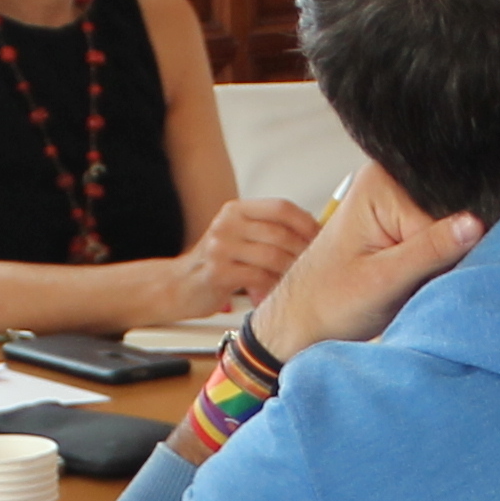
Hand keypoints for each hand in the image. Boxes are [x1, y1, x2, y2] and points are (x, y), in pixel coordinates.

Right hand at [172, 196, 317, 315]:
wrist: (178, 286)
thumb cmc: (216, 265)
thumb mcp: (240, 239)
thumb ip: (268, 233)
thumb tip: (313, 234)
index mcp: (236, 211)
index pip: (280, 208)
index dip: (306, 222)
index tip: (321, 237)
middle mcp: (227, 224)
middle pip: (280, 233)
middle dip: (303, 251)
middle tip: (315, 265)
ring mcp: (220, 247)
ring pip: (272, 256)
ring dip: (290, 271)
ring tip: (297, 280)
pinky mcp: (218, 272)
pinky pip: (258, 277)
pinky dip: (272, 286)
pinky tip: (274, 292)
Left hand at [250, 164, 484, 363]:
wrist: (304, 323)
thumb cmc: (329, 302)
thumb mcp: (383, 280)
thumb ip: (430, 250)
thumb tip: (476, 224)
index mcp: (381, 183)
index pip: (446, 210)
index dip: (449, 248)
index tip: (433, 275)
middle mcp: (392, 183)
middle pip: (450, 216)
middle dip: (445, 254)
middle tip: (417, 282)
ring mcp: (400, 204)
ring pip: (449, 233)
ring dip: (441, 263)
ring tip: (411, 282)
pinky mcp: (405, 227)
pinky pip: (439, 243)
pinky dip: (435, 267)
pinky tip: (415, 279)